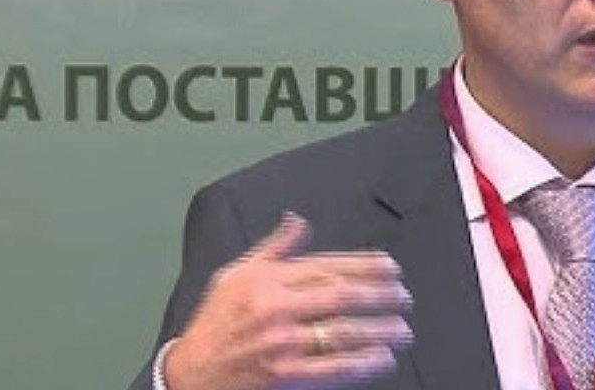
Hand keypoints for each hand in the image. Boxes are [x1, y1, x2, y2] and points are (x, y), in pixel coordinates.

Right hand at [164, 213, 412, 389]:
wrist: (190, 375)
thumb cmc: (216, 323)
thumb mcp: (236, 275)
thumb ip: (274, 248)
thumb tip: (298, 220)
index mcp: (268, 280)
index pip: (327, 267)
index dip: (365, 266)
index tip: (392, 268)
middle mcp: (276, 308)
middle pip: (342, 296)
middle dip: (380, 296)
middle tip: (404, 298)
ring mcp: (282, 344)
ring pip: (343, 332)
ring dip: (379, 330)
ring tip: (402, 329)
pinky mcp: (285, 376)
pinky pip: (333, 368)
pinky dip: (362, 363)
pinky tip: (382, 358)